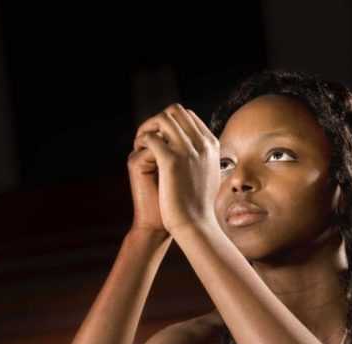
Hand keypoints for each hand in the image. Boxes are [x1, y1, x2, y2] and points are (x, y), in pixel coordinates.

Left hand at [134, 103, 219, 234]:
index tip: (161, 138)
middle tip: (149, 138)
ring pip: (163, 119)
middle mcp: (202, 144)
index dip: (171, 123)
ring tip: (142, 144)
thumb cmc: (200, 205)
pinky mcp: (171, 161)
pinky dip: (143, 142)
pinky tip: (140, 154)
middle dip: (158, 121)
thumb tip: (200, 150)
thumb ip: (204, 158)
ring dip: (149, 128)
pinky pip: (152, 138)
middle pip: (176, 111)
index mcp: (212, 145)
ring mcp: (187, 151)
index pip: (189, 116)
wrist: (195, 225)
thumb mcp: (209, 175)